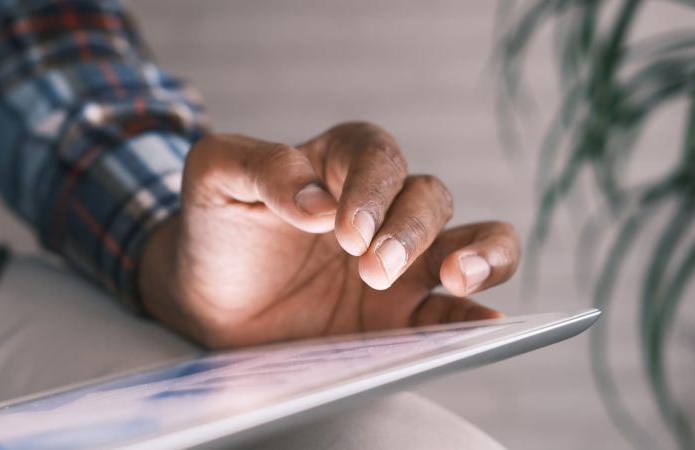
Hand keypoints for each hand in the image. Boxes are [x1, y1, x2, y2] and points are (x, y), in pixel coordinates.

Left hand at [139, 122, 520, 347]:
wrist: (208, 298)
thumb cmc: (217, 227)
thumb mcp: (216, 178)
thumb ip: (261, 167)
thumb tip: (316, 201)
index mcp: (340, 164)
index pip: (378, 157)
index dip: (371, 189)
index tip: (343, 230)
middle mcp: (382, 207)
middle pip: (429, 197)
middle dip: (409, 230)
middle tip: (372, 268)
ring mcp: (401, 262)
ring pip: (472, 239)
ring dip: (480, 253)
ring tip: (459, 278)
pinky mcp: (402, 314)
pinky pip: (455, 310)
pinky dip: (477, 312)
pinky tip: (486, 321)